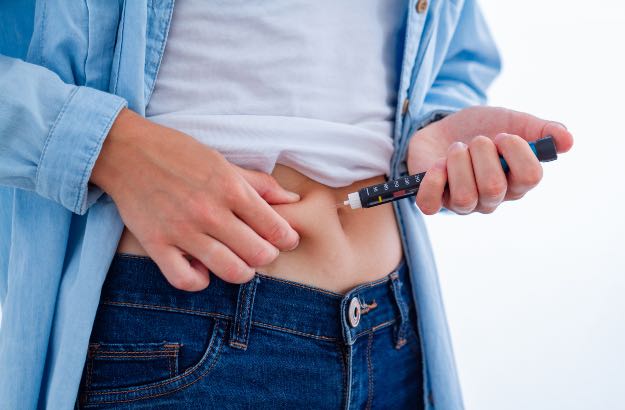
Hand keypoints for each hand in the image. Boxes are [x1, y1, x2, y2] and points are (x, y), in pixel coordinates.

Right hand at [91, 108, 300, 290]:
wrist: (125, 151)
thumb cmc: (178, 154)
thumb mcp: (223, 161)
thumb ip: (260, 184)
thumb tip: (292, 201)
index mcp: (231, 188)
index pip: (275, 228)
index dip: (287, 239)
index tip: (285, 239)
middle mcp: (210, 212)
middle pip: (258, 255)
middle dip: (267, 255)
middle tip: (260, 249)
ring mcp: (182, 231)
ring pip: (230, 271)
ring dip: (242, 271)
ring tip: (238, 261)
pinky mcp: (156, 245)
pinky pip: (186, 280)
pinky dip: (200, 280)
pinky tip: (203, 268)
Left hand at [407, 106, 573, 214]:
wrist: (443, 126)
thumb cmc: (481, 129)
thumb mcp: (512, 122)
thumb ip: (540, 130)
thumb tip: (567, 141)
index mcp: (516, 181)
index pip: (530, 177)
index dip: (516, 152)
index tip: (504, 135)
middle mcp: (492, 198)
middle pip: (494, 188)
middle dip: (482, 153)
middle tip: (476, 140)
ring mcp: (462, 203)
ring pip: (465, 197)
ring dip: (458, 163)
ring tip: (456, 149)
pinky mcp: (434, 200)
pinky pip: (431, 205)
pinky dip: (433, 181)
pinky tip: (438, 165)